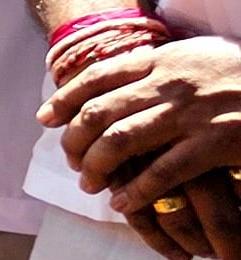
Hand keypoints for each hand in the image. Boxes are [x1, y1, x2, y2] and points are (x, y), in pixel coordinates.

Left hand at [50, 35, 240, 259]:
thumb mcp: (202, 56)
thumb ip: (165, 65)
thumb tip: (124, 74)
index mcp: (166, 58)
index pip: (98, 75)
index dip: (65, 98)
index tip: (45, 118)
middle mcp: (171, 82)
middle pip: (100, 111)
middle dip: (74, 140)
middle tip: (68, 160)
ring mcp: (192, 113)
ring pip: (120, 141)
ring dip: (96, 167)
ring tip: (89, 184)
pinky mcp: (215, 144)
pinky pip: (162, 172)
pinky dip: (136, 190)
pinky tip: (124, 203)